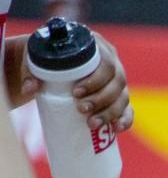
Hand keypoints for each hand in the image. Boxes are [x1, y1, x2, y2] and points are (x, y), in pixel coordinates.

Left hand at [16, 33, 133, 131]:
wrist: (49, 68)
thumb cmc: (44, 59)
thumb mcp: (36, 58)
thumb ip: (30, 71)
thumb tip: (30, 89)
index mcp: (97, 48)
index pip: (106, 63)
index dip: (96, 80)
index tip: (76, 92)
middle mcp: (113, 64)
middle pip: (118, 82)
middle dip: (101, 99)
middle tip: (81, 109)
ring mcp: (117, 82)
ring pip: (122, 98)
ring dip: (110, 112)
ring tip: (91, 123)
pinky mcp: (118, 98)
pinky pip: (128, 110)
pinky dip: (125, 120)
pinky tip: (117, 129)